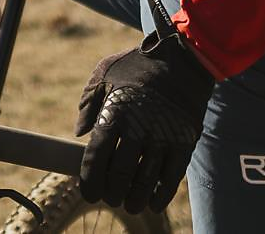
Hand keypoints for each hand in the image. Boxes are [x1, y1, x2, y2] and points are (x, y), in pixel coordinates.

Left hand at [74, 0, 215, 212]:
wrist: (181, 59)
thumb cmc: (137, 67)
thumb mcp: (105, 73)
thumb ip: (88, 103)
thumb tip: (80, 133)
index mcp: (114, 113)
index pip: (96, 157)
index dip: (90, 181)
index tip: (88, 192)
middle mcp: (137, 128)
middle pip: (120, 174)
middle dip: (112, 193)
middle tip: (110, 198)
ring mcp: (162, 137)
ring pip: (145, 181)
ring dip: (135, 199)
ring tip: (129, 205)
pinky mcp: (184, 142)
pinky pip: (171, 177)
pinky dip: (161, 195)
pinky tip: (153, 202)